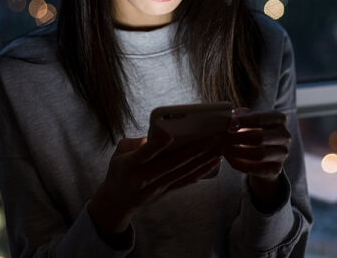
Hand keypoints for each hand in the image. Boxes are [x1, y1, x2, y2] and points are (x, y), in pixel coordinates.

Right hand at [88, 129, 221, 236]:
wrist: (116, 202)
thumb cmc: (119, 170)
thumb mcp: (119, 153)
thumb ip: (136, 142)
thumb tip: (158, 134)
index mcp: (131, 164)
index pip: (145, 153)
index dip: (157, 144)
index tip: (169, 134)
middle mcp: (145, 177)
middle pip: (173, 163)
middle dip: (195, 149)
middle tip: (213, 136)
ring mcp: (157, 186)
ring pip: (184, 172)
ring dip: (204, 159)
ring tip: (220, 146)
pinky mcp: (166, 191)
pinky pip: (186, 181)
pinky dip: (201, 171)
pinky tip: (214, 161)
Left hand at [223, 108, 291, 209]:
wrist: (264, 155)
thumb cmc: (254, 130)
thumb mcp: (249, 120)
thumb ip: (240, 116)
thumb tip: (227, 118)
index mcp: (279, 118)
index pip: (260, 118)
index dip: (243, 122)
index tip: (228, 125)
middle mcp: (285, 135)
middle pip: (259, 138)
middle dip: (236, 138)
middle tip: (220, 138)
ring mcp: (282, 153)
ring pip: (258, 154)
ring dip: (237, 151)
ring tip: (223, 147)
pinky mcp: (276, 169)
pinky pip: (255, 169)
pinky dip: (239, 163)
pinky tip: (229, 158)